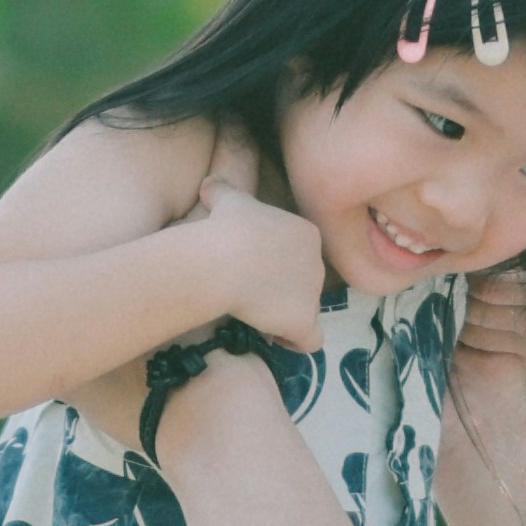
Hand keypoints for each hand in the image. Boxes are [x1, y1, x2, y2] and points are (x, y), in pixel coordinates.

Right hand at [165, 184, 334, 346]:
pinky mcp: (304, 321)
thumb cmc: (225, 228)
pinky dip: (296, 341)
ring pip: (306, 310)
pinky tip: (275, 338)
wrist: (223, 261)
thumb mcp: (225, 199)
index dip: (278, 265)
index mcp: (307, 233)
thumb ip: (222, 189)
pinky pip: (311, 340)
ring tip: (256, 316)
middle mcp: (317, 263)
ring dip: (285, 315)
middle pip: (306, 282)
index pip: (300, 254)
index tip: (252, 271)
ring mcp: (314, 294)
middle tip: (250, 294)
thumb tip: (207, 184)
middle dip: (282, 290)